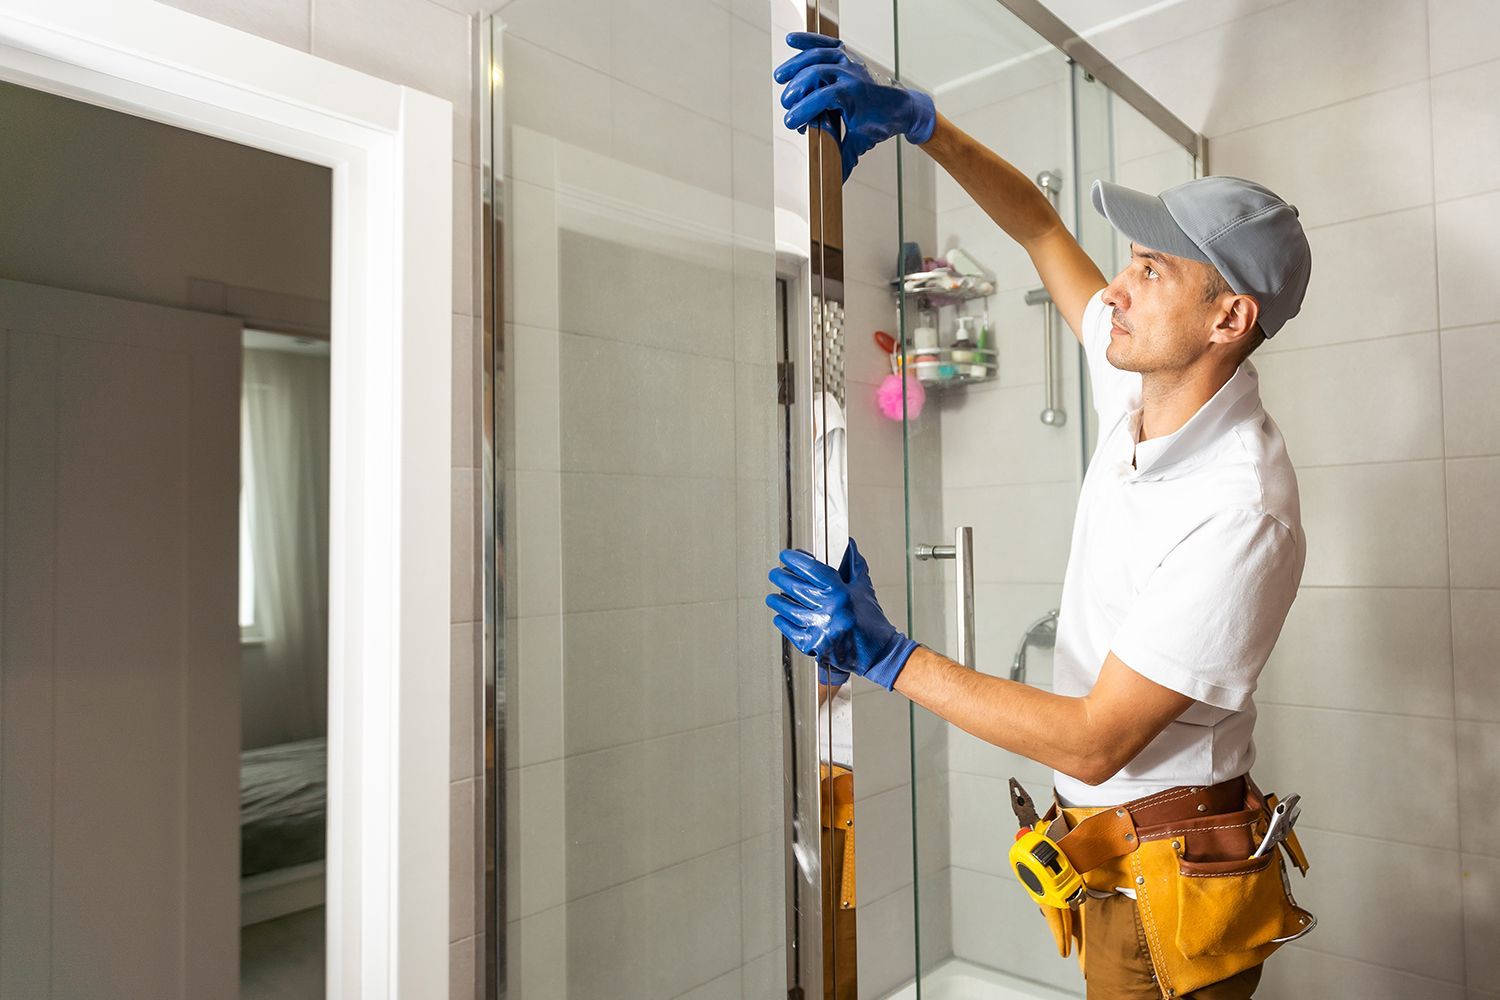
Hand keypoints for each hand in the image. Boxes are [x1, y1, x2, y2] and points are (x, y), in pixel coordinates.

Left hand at [766, 538, 918, 689]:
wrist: (879, 653)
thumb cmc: (871, 621)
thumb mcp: (863, 588)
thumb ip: (853, 564)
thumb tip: (849, 544)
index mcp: (841, 593)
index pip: (812, 570)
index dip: (796, 560)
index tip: (786, 556)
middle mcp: (829, 610)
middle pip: (795, 587)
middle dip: (781, 577)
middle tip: (775, 574)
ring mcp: (820, 629)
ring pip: (788, 609)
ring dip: (778, 601)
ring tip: (773, 597)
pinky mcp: (814, 646)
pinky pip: (790, 630)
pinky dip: (783, 621)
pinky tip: (780, 616)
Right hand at [773, 32, 936, 180]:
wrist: (902, 106)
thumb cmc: (882, 123)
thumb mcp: (861, 142)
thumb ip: (843, 159)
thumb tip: (834, 182)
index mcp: (854, 95)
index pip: (823, 98)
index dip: (804, 110)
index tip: (791, 122)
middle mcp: (851, 74)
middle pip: (816, 74)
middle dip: (797, 90)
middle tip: (786, 106)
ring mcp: (849, 62)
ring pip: (818, 56)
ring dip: (796, 64)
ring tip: (780, 77)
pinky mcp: (846, 56)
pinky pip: (826, 43)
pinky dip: (809, 41)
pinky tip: (792, 40)